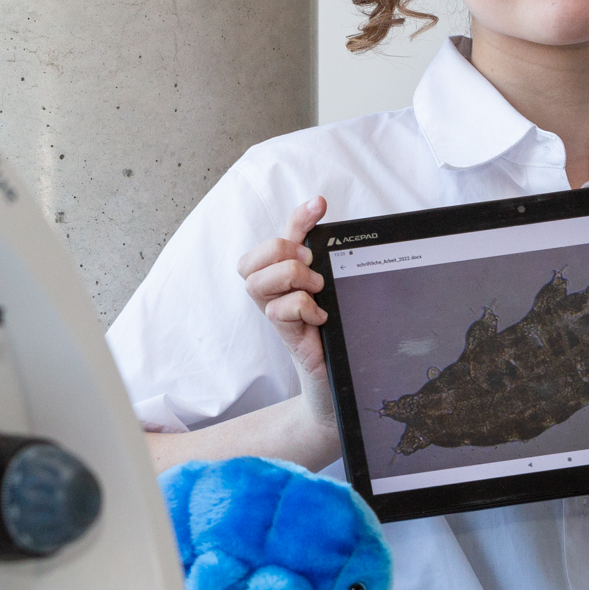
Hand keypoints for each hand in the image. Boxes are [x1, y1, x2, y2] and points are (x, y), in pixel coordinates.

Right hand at [237, 196, 333, 426]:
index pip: (274, 240)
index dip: (295, 220)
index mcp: (281, 280)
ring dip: (291, 278)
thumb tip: (320, 211)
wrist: (338, 383)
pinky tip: (321, 317)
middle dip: (284, 254)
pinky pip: (279, 311)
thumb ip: (321, 254)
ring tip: (316, 290)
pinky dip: (304, 307)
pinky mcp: (286, 338)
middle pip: (251, 260)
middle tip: (313, 269)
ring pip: (258, 282)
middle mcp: (270, 297)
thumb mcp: (330, 288)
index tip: (320, 206)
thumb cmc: (332, 333)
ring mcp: (275, 317)